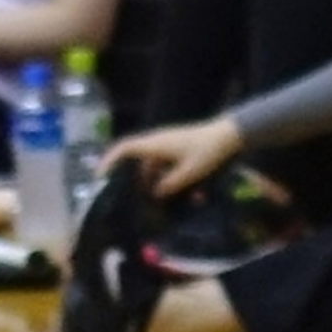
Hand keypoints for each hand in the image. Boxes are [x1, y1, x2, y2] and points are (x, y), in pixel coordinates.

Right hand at [106, 116, 242, 199]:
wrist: (230, 135)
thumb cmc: (208, 152)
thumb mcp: (190, 173)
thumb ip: (170, 185)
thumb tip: (155, 193)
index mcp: (155, 145)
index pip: (124, 149)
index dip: (109, 161)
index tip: (100, 177)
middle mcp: (157, 141)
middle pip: (133, 157)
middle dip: (128, 175)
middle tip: (126, 194)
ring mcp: (167, 142)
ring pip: (148, 161)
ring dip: (147, 178)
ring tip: (151, 197)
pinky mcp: (176, 146)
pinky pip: (160, 160)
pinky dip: (159, 174)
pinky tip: (168, 188)